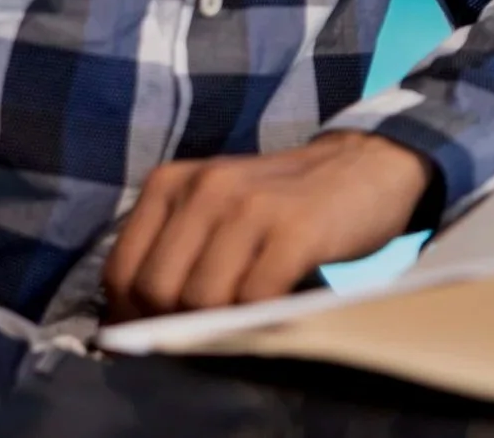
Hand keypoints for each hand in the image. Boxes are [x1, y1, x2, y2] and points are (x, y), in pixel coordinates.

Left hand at [105, 133, 434, 319]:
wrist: (372, 162)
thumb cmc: (287, 200)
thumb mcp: (218, 209)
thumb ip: (174, 252)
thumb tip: (126, 331)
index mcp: (173, 182)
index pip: (121, 272)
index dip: (131, 316)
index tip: (159, 330)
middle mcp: (207, 187)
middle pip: (157, 291)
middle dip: (177, 322)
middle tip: (209, 326)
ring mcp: (253, 206)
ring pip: (201, 299)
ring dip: (223, 320)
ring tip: (248, 311)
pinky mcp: (297, 229)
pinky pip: (255, 297)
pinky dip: (262, 314)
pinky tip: (279, 303)